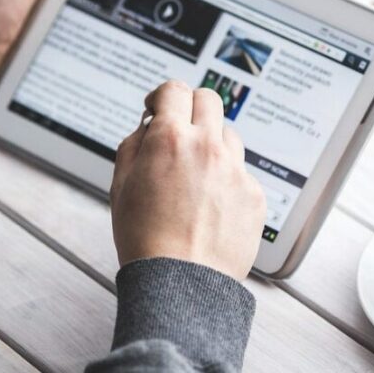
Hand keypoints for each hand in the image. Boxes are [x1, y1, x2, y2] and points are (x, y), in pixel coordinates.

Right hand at [109, 81, 266, 280]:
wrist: (181, 283)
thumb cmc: (145, 239)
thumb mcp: (120, 185)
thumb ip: (134, 144)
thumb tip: (149, 125)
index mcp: (170, 139)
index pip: (174, 90)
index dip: (162, 96)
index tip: (158, 107)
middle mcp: (208, 147)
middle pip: (209, 99)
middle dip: (191, 107)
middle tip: (180, 128)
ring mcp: (236, 170)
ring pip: (228, 135)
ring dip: (211, 144)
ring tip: (194, 176)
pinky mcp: (254, 194)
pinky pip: (241, 173)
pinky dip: (226, 180)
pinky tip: (209, 206)